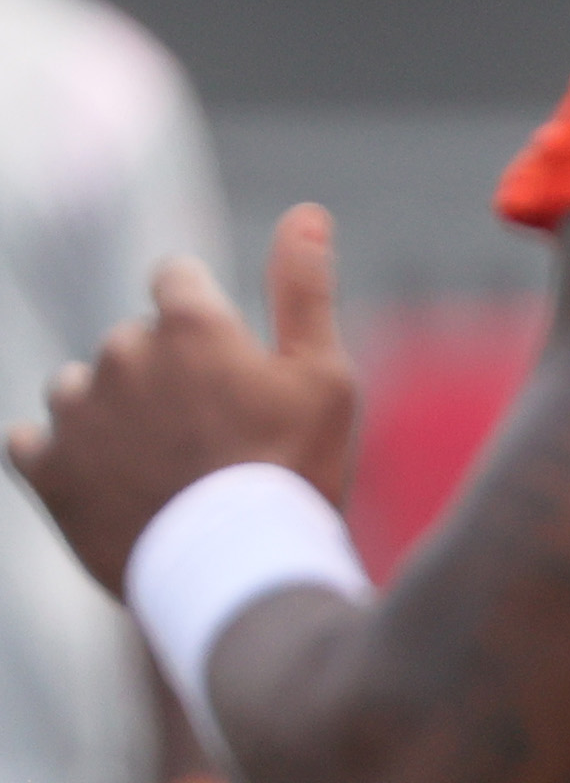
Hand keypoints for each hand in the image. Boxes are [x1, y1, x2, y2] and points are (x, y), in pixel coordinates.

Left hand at [9, 205, 356, 592]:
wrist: (239, 571)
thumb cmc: (295, 471)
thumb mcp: (324, 377)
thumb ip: (304, 289)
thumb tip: (305, 210)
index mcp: (188, 323)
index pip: (176, 280)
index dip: (208, 322)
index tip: (230, 369)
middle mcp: (120, 353)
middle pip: (133, 341)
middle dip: (165, 376)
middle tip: (214, 438)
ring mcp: (76, 412)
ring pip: (82, 388)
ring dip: (113, 413)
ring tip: (162, 467)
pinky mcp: (45, 467)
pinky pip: (32, 441)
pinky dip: (63, 455)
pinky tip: (109, 481)